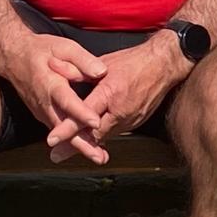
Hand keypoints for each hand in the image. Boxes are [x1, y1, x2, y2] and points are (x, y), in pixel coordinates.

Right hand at [0, 30, 110, 164]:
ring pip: (60, 132)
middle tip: (99, 156)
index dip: (81, 112)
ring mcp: (41, 111)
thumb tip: (102, 71)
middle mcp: (44, 102)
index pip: (67, 100)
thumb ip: (83, 60)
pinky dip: (71, 141)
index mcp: (50, 83)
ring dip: (78, 146)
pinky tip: (89, 149)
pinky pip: (58, 130)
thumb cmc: (41, 50)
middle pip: (63, 126)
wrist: (12, 57)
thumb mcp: (63, 47)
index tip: (96, 122)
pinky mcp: (43, 114)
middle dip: (81, 143)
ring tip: (98, 157)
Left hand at [45, 31, 191, 163]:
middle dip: (73, 146)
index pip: (84, 115)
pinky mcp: (137, 122)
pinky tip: (91, 141)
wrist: (164, 64)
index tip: (52, 140)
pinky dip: (102, 137)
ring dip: (87, 144)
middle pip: (93, 134)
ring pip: (104, 136)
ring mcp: (131, 118)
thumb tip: (54, 68)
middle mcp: (121, 110)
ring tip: (68, 152)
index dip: (66, 129)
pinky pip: (115, 132)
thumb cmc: (135, 61)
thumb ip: (79, 71)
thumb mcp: (104, 63)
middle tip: (56, 156)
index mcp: (110, 93)